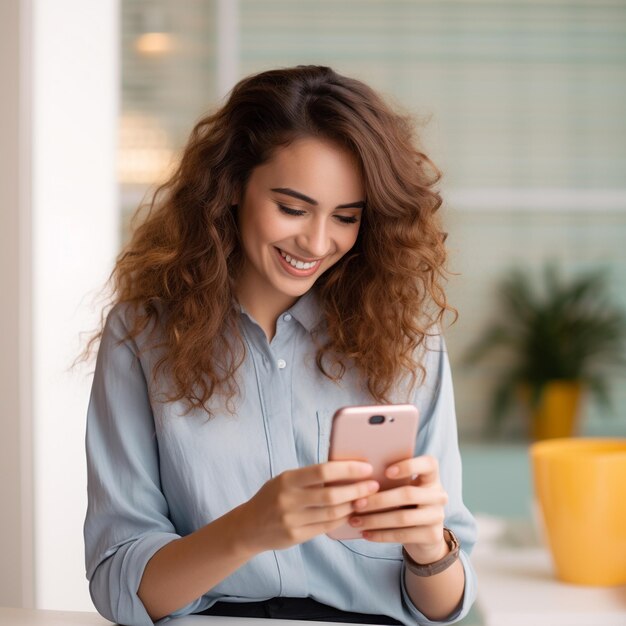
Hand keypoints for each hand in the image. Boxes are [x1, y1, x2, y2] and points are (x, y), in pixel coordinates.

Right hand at [233, 461, 379, 555]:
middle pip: (331, 495)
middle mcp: (288, 500)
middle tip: (373, 486)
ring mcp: (291, 520)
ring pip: (332, 513)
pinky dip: (341, 519)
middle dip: (357, 490)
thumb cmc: (273, 496)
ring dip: (352, 506)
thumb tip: (345, 469)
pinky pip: (326, 528)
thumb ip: (310, 476)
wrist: (248, 527)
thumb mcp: (285, 479)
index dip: (348, 469)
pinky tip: (350, 513)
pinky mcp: (295, 537)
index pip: (323, 471)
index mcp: (287, 479)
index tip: (366, 468)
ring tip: (365, 499)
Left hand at [346, 455, 449, 563]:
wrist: (425, 535)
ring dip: (375, 520)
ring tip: (355, 521)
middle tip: (356, 503)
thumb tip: (357, 475)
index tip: (386, 472)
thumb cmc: (405, 503)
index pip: (429, 464)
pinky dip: (381, 535)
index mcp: (431, 476)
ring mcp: (437, 516)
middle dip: (378, 500)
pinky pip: (403, 535)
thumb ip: (390, 479)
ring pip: (403, 517)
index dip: (409, 466)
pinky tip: (365, 534)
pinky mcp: (433, 535)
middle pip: (408, 494)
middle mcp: (438, 495)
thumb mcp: (403, 488)